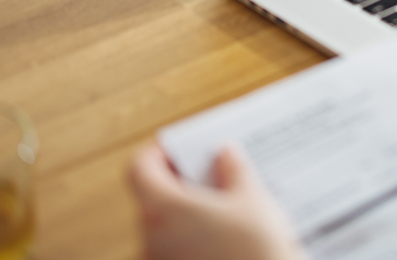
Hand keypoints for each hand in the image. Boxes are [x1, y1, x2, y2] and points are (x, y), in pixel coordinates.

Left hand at [128, 143, 307, 259]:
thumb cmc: (257, 253)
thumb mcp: (252, 200)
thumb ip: (233, 169)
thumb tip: (224, 154)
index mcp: (163, 209)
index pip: (140, 167)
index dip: (159, 151)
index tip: (182, 147)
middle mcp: (150, 238)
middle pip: (153, 198)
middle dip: (182, 183)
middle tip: (214, 172)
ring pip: (166, 226)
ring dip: (190, 213)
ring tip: (228, 207)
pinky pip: (176, 249)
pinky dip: (194, 238)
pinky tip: (226, 237)